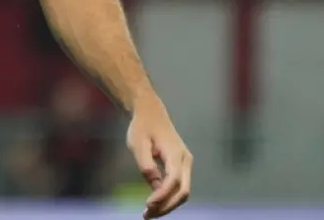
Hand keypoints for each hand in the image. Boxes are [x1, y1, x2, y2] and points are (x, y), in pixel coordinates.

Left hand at [126, 99, 191, 217]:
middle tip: (147, 215)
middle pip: (183, 191)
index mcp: (175, 153)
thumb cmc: (142, 127)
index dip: (162, 196)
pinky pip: (179, 187)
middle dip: (166, 206)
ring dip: (167, 205)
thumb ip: (146, 164)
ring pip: (183, 192)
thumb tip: (155, 186)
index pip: (173, 180)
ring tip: (148, 213)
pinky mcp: (181, 167)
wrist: (151, 114)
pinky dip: (168, 198)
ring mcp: (186, 164)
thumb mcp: (138, 143)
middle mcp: (185, 160)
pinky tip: (154, 204)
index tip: (148, 205)